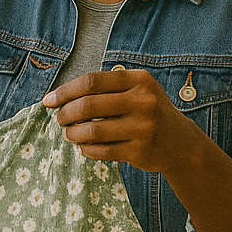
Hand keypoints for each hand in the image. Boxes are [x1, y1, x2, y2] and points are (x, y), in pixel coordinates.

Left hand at [43, 68, 199, 173]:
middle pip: (89, 105)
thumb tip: (60, 96)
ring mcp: (144, 127)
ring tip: (68, 134)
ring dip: (73, 133)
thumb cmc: (149, 112)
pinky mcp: (141, 151)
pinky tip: (82, 147)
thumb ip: (106, 88)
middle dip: (66, 113)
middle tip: (59, 119)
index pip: (92, 81)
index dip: (65, 91)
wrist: (182, 144)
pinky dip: (87, 149)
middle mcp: (144, 101)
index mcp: (139, 80)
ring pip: (93, 131)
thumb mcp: (137, 90)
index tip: (49, 100)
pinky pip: (102, 151)